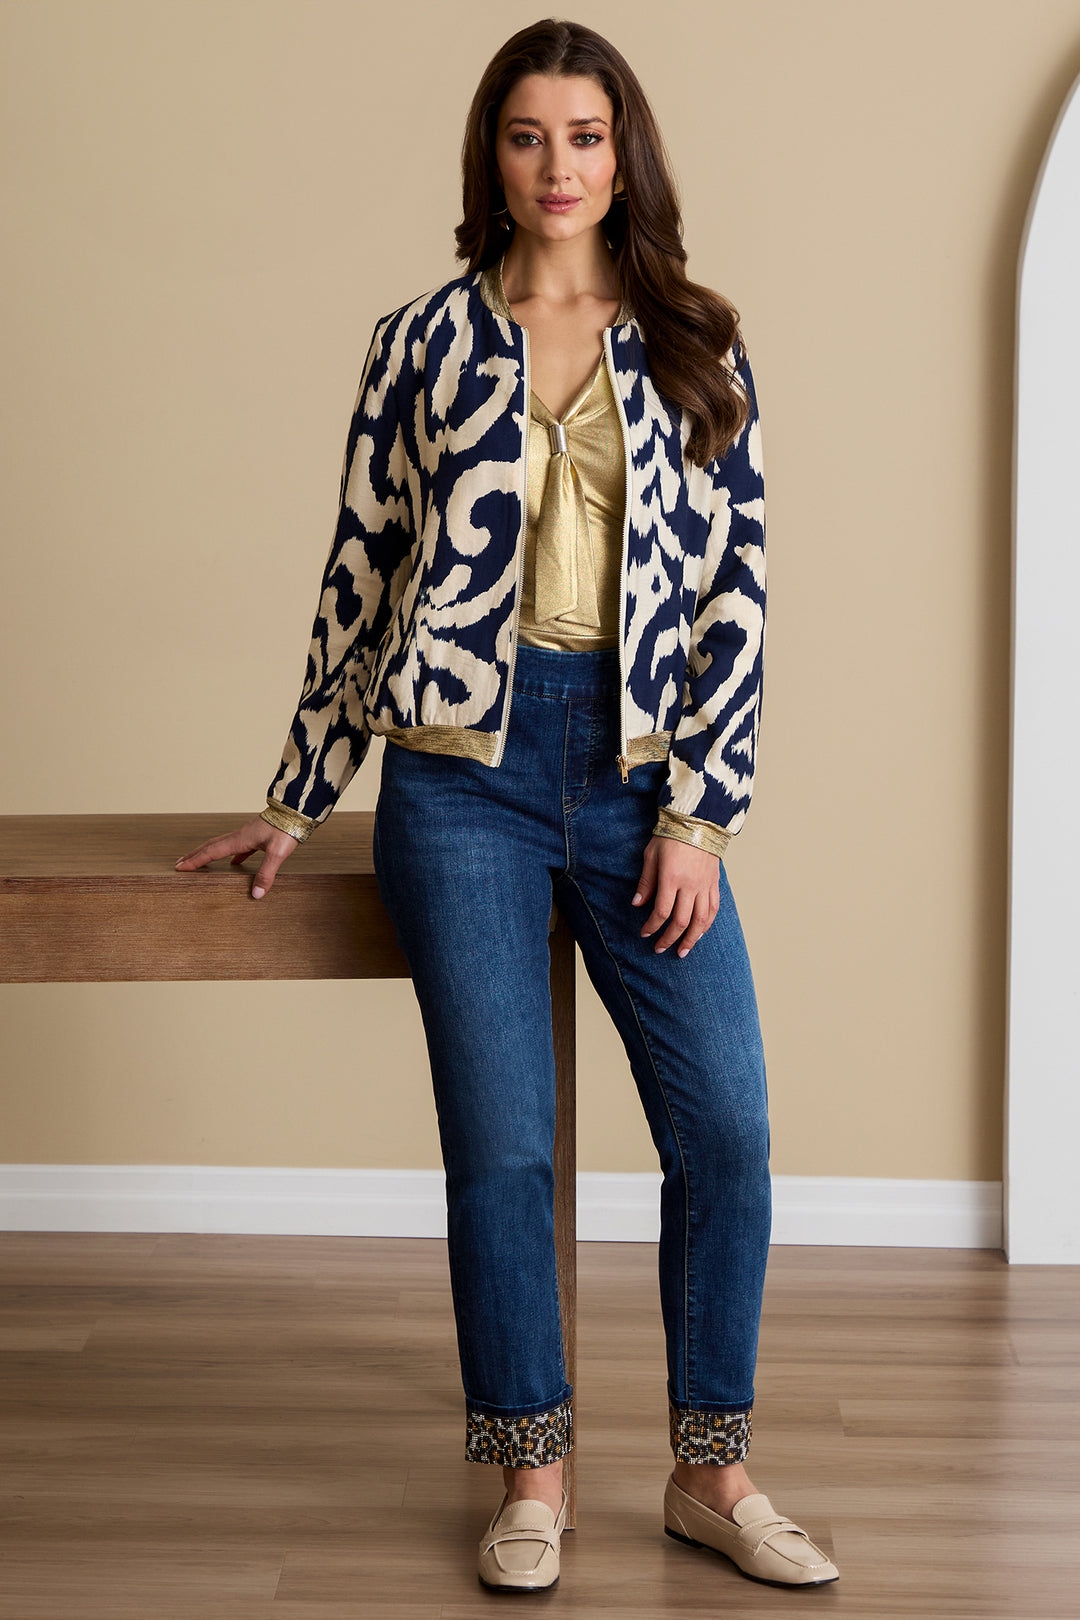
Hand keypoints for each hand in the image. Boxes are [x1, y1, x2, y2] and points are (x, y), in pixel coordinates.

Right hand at [174, 814, 300, 898]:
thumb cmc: (287, 828)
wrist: (297, 810)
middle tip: (180, 863)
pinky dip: (232, 855)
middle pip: (211, 846)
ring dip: (209, 853)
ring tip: (200, 862)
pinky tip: (235, 862)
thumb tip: (256, 894)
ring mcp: (248, 834)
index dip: (195, 860)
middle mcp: (240, 835)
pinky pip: (239, 847)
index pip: (211, 852)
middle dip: (195, 855)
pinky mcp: (258, 835)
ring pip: (223, 845)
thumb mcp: (277, 853)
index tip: (180, 867)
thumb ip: (266, 873)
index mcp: (240, 839)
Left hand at [632, 835, 719, 957]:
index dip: (651, 927)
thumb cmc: (670, 836)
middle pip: (681, 921)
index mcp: (671, 878)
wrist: (698, 820)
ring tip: (683, 951)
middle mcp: (690, 885)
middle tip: (659, 949)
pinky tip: (699, 933)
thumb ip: (646, 882)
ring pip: (701, 920)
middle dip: (669, 938)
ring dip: (691, 939)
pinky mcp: (714, 883)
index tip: (644, 933)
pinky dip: (706, 925)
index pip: (661, 912)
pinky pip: (713, 909)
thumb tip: (637, 904)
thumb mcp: (651, 855)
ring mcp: (705, 885)